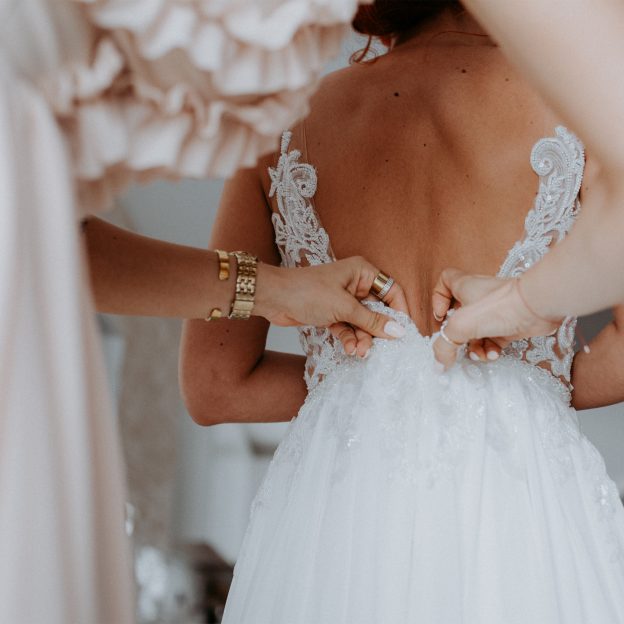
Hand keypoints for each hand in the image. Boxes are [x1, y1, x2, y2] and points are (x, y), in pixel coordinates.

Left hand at [255, 257, 408, 356]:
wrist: (274, 299)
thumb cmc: (307, 292)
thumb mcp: (344, 307)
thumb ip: (372, 320)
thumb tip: (398, 330)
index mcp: (362, 272)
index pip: (391, 291)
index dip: (399, 311)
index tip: (404, 332)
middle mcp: (355, 284)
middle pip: (377, 310)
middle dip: (376, 331)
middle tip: (378, 348)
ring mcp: (343, 300)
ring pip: (362, 323)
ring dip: (362, 338)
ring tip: (359, 352)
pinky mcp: (332, 313)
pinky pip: (349, 328)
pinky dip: (349, 338)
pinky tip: (349, 349)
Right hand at [431, 268, 560, 369]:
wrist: (537, 308)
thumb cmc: (498, 306)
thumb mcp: (460, 326)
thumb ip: (444, 346)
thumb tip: (439, 364)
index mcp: (464, 287)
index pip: (445, 281)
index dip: (438, 298)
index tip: (440, 316)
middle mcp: (478, 297)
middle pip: (459, 315)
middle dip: (457, 335)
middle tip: (458, 344)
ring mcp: (494, 311)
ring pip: (476, 332)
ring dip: (474, 348)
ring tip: (479, 355)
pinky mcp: (509, 324)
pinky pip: (493, 340)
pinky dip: (491, 350)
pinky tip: (494, 354)